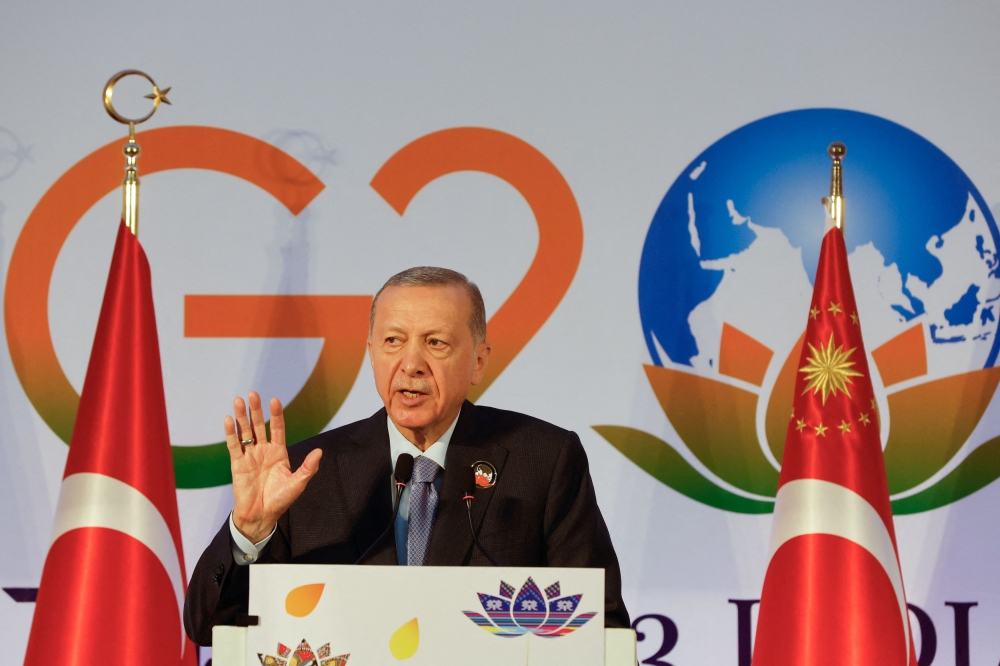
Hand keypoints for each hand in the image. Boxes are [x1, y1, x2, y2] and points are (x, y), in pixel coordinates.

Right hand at [225, 391, 321, 542]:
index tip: (274, 400)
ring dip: (241, 417)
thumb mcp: (298, 483)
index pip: (277, 429)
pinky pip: (234, 445)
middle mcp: (263, 450)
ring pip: (245, 432)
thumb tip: (319, 451)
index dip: (276, 415)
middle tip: (253, 394)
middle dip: (256, 410)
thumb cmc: (280, 500)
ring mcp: (250, 456)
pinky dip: (231, 433)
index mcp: (278, 452)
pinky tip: (228, 420)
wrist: (261, 515)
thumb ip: (308, 467)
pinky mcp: (237, 463)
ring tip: (238, 401)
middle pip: (259, 426)